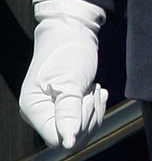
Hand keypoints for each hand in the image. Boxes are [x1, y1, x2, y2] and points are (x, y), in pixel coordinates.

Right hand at [19, 0, 106, 149]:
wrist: (73, 29)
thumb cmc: (68, 49)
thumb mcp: (70, 80)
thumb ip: (68, 112)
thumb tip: (68, 142)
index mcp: (34, 108)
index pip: (57, 138)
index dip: (77, 125)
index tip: (86, 98)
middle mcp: (41, 113)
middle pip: (71, 137)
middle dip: (89, 116)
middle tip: (93, 90)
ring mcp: (53, 110)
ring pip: (79, 131)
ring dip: (93, 111)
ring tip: (94, 88)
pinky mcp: (65, 106)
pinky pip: (83, 120)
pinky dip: (95, 108)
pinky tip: (97, 92)